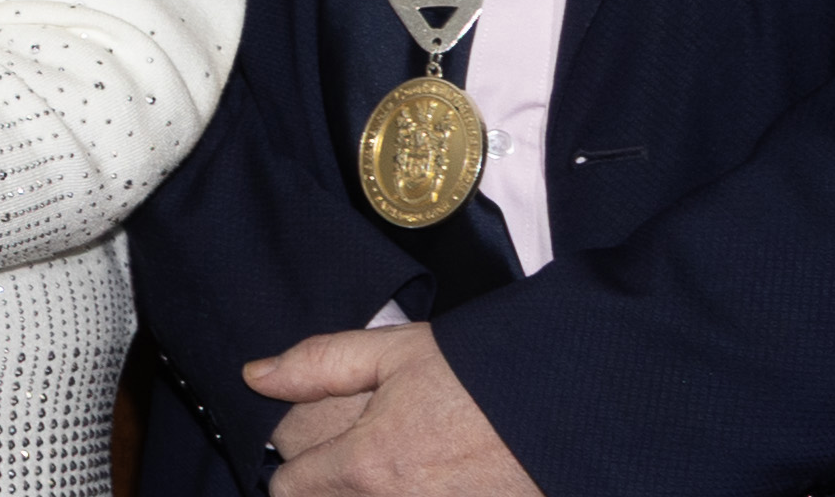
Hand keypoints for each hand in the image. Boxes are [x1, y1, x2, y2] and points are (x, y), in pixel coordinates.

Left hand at [248, 322, 538, 496]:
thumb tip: (256, 376)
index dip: (294, 466)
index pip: (289, 489)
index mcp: (369, 466)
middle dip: (326, 487)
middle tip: (352, 457)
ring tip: (395, 466)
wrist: (578, 408)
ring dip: (366, 494)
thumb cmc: (487, 375)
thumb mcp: (396, 351)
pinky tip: (431, 477)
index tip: (312, 449)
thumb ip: (318, 365)